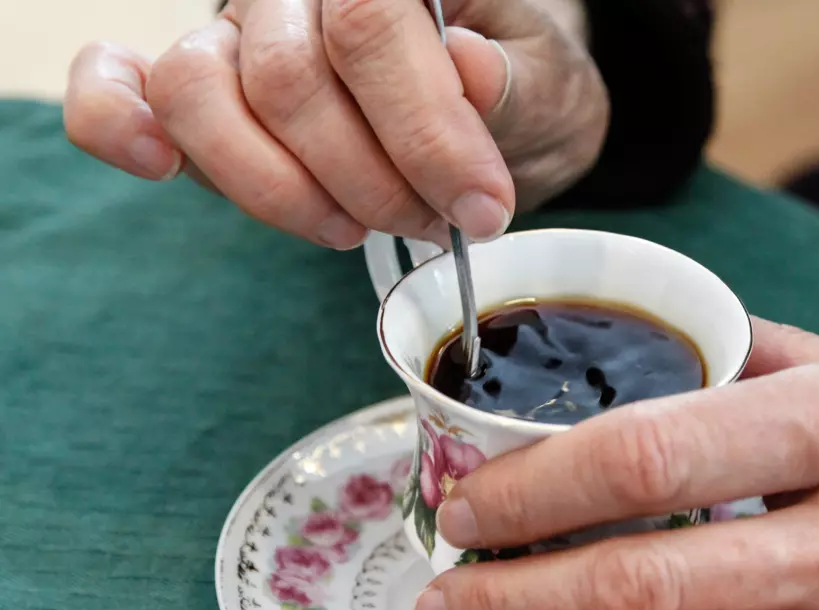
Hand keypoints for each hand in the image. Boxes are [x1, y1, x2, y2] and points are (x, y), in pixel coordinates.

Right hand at [62, 0, 606, 249]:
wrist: (494, 100)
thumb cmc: (517, 86)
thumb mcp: (549, 86)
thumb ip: (514, 83)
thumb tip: (465, 70)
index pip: (367, 24)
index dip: (422, 130)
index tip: (479, 207)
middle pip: (285, 78)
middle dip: (369, 180)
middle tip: (435, 225)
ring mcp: (235, 33)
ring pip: (198, 94)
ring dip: (280, 189)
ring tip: (353, 225)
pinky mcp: (195, 92)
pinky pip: (117, 87)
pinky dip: (117, 125)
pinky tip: (160, 164)